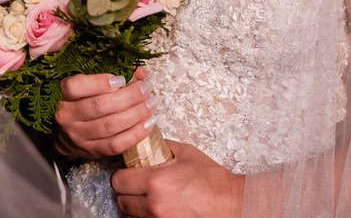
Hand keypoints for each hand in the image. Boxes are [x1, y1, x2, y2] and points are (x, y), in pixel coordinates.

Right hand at [53, 69, 157, 158]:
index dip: (100, 82)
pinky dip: (136, 134)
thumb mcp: (85, 85)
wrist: (63, 135)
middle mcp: (67, 116)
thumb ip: (109, 76)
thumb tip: (140, 73)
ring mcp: (79, 135)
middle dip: (129, 96)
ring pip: (110, 125)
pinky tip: (148, 123)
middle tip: (146, 89)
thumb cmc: (78, 103)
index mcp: (62, 95)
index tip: (122, 79)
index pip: (75, 87)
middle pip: (100, 105)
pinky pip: (116, 144)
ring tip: (151, 104)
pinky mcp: (91, 151)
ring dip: (136, 114)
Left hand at [110, 140, 243, 217]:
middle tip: (138, 186)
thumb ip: (160, 146)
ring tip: (149, 198)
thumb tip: (145, 140)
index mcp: (155, 181)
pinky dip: (145, 217)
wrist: (231, 203)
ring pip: (130, 215)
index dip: (123, 175)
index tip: (129, 173)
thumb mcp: (185, 153)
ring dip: (135, 207)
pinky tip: (157, 209)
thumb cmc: (212, 181)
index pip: (119, 180)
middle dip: (127, 192)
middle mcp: (154, 204)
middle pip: (121, 200)